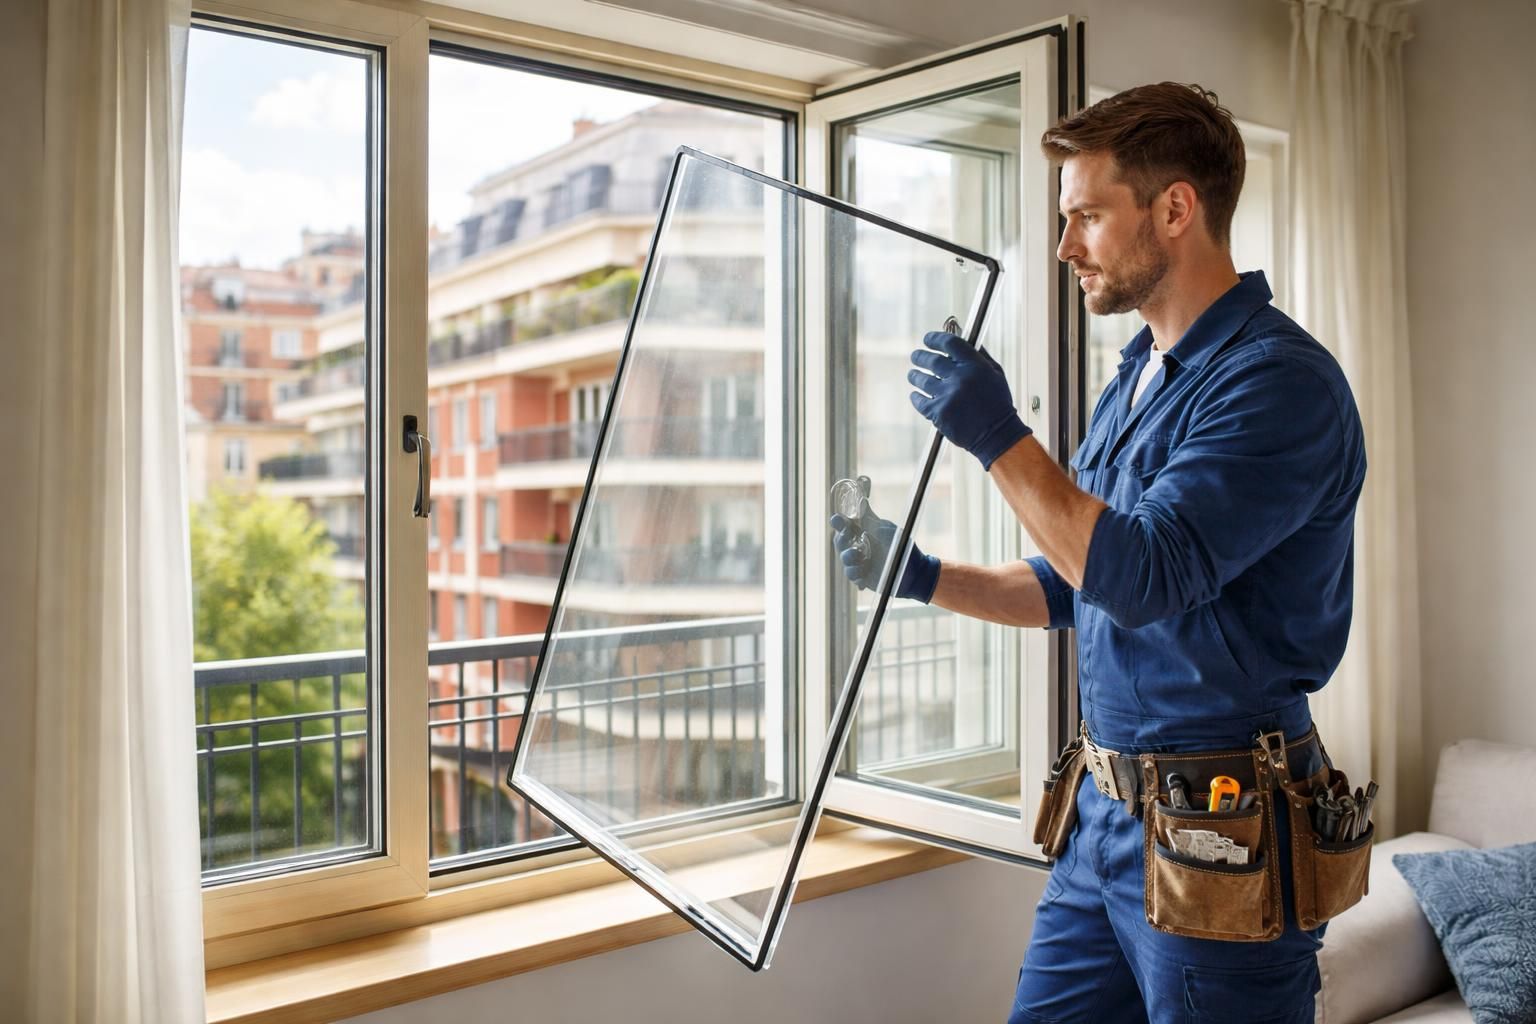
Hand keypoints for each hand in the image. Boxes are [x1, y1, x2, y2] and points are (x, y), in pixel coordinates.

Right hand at [828, 497, 939, 602]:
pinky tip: (863, 573)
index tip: (836, 520)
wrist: (913, 569)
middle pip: (839, 541)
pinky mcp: (862, 576)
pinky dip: (855, 573)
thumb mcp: (886, 529)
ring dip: (848, 557)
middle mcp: (857, 546)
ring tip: (860, 556)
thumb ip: (871, 519)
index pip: (844, 525)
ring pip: (843, 559)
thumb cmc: (900, 545)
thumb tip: (862, 501)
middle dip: (841, 540)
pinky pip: (851, 574)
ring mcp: (858, 561)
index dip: (838, 522)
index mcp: (861, 532)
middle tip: (847, 537)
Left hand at [909, 331, 1031, 469]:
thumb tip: (961, 337)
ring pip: (922, 380)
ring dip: (915, 376)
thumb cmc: (997, 404)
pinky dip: (916, 397)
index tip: (928, 339)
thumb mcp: (996, 374)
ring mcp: (948, 396)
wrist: (996, 435)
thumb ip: (978, 356)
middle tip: (915, 356)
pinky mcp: (938, 413)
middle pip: (932, 360)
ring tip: (913, 375)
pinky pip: (920, 400)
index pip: (950, 343)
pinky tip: (916, 395)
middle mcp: (960, 378)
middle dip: (920, 356)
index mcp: (976, 366)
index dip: (935, 339)